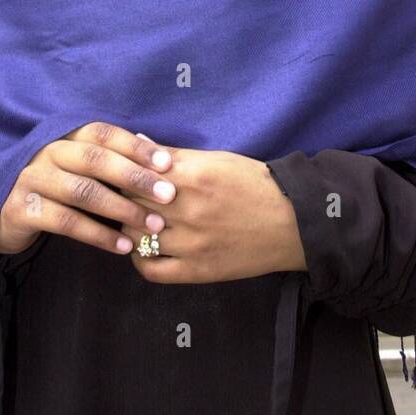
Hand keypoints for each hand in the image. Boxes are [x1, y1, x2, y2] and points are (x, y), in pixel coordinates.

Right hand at [0, 122, 175, 255]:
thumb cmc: (52, 189)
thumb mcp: (77, 169)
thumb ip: (109, 161)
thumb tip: (159, 157)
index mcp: (63, 137)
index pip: (102, 133)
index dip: (135, 146)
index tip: (168, 163)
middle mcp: (45, 152)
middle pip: (95, 159)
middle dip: (135, 176)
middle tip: (167, 195)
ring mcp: (30, 179)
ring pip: (82, 191)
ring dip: (121, 209)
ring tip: (151, 226)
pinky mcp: (21, 209)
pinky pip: (66, 222)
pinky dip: (97, 234)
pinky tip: (122, 245)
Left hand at [121, 141, 306, 283]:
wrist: (291, 222)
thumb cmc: (253, 184)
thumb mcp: (215, 159)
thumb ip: (173, 154)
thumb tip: (138, 142)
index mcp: (192, 178)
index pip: (134, 174)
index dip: (125, 173)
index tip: (123, 172)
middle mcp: (188, 211)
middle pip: (130, 203)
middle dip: (124, 197)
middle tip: (123, 195)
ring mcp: (191, 245)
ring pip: (135, 236)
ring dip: (130, 226)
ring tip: (135, 219)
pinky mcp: (197, 271)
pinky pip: (151, 269)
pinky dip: (139, 258)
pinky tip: (144, 247)